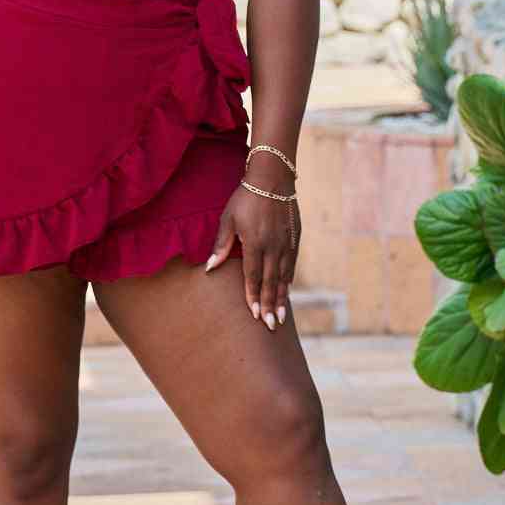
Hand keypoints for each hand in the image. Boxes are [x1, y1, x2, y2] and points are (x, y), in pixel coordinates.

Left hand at [204, 174, 300, 330]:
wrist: (273, 178)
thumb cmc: (245, 197)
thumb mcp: (227, 219)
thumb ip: (221, 245)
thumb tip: (209, 268)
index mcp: (255, 243)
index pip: (253, 276)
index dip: (253, 296)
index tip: (254, 314)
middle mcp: (273, 246)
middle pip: (270, 282)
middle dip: (270, 305)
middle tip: (271, 326)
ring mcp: (286, 243)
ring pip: (283, 276)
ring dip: (281, 297)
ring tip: (280, 317)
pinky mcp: (294, 237)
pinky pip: (291, 263)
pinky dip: (288, 279)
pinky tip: (287, 290)